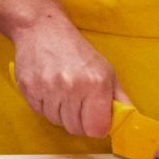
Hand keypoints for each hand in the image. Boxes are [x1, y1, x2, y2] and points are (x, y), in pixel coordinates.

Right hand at [10, 17, 120, 138]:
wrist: (43, 30)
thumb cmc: (77, 51)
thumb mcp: (106, 71)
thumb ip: (119, 99)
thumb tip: (130, 122)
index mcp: (95, 84)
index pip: (96, 128)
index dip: (97, 127)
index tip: (95, 119)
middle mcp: (71, 88)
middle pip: (75, 128)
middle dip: (79, 122)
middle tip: (79, 106)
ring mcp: (47, 88)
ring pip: (57, 122)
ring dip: (61, 114)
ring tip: (63, 95)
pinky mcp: (28, 88)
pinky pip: (40, 113)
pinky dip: (46, 107)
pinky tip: (49, 91)